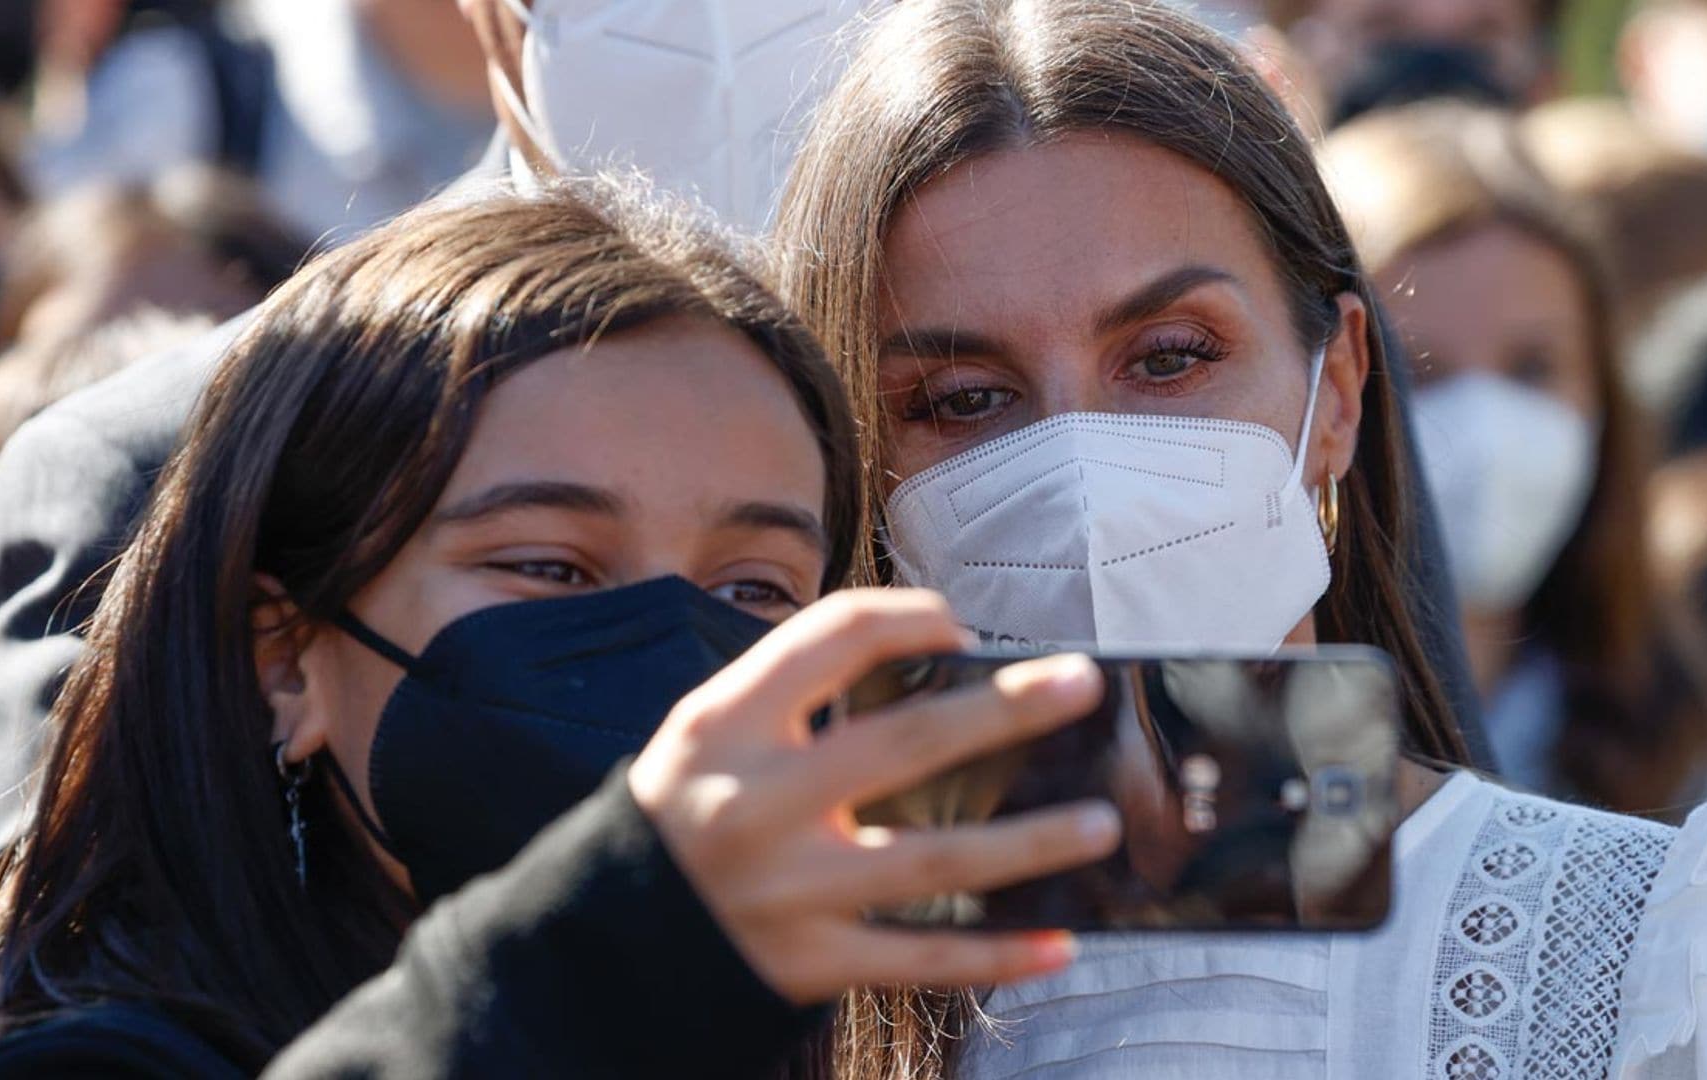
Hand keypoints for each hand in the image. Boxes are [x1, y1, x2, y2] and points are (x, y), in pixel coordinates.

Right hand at [628, 588, 1119, 1004]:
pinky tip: (1060, 942)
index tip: (963, 626)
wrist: (605, 932)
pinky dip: (995, 954)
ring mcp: (786, 891)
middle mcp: (757, 803)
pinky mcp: (807, 963)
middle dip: (1005, 711)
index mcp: (727, 723)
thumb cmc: (689, 805)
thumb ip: (801, 691)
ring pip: (930, 862)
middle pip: (904, 745)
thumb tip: (949, 663)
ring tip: (1102, 822)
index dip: (908, 618)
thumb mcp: (712, 727)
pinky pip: (919, 960)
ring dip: (1028, 843)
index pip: (832, 639)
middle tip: (1081, 684)